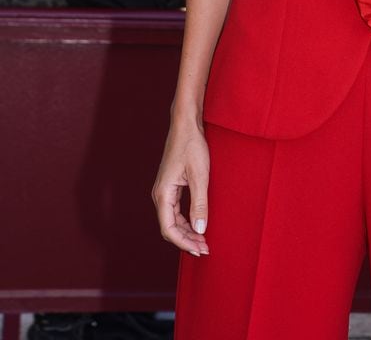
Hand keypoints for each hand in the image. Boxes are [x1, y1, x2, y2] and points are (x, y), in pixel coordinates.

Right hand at [152, 123, 210, 256]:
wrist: (186, 124)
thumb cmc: (192, 145)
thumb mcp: (200, 175)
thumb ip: (199, 203)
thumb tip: (201, 230)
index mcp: (163, 194)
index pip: (169, 229)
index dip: (184, 243)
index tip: (200, 250)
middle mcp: (160, 195)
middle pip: (170, 227)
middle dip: (187, 240)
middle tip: (206, 249)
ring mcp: (165, 191)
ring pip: (173, 220)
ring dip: (187, 232)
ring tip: (204, 241)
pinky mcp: (171, 186)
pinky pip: (176, 211)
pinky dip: (186, 221)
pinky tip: (198, 224)